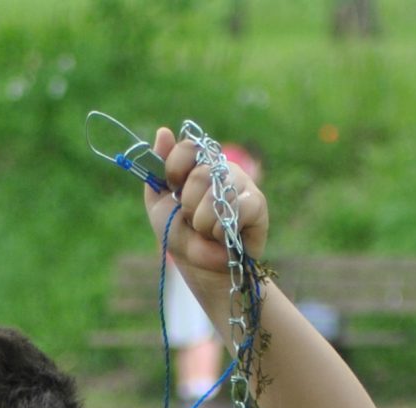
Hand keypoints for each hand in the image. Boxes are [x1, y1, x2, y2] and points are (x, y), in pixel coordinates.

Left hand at [143, 125, 268, 293]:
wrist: (200, 268)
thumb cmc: (181, 234)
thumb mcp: (160, 202)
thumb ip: (158, 169)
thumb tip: (163, 131)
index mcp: (198, 163)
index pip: (187, 148)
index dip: (175, 170)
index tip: (173, 188)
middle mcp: (222, 168)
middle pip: (199, 175)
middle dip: (189, 207)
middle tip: (193, 220)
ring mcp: (242, 183)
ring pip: (216, 195)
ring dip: (204, 224)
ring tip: (209, 231)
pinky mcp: (258, 203)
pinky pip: (238, 209)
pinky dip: (223, 231)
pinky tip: (226, 237)